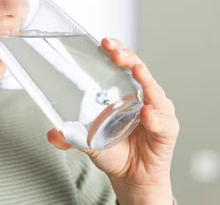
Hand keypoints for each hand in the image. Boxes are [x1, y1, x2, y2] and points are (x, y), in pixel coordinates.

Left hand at [47, 38, 178, 200]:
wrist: (131, 177)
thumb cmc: (114, 151)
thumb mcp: (87, 141)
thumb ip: (71, 136)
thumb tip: (52, 133)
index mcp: (125, 91)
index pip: (123, 63)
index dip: (116, 49)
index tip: (104, 41)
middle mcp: (143, 96)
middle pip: (139, 69)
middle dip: (128, 57)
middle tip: (115, 52)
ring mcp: (157, 111)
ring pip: (154, 91)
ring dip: (145, 79)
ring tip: (136, 70)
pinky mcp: (167, 130)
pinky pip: (162, 121)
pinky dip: (155, 116)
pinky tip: (147, 112)